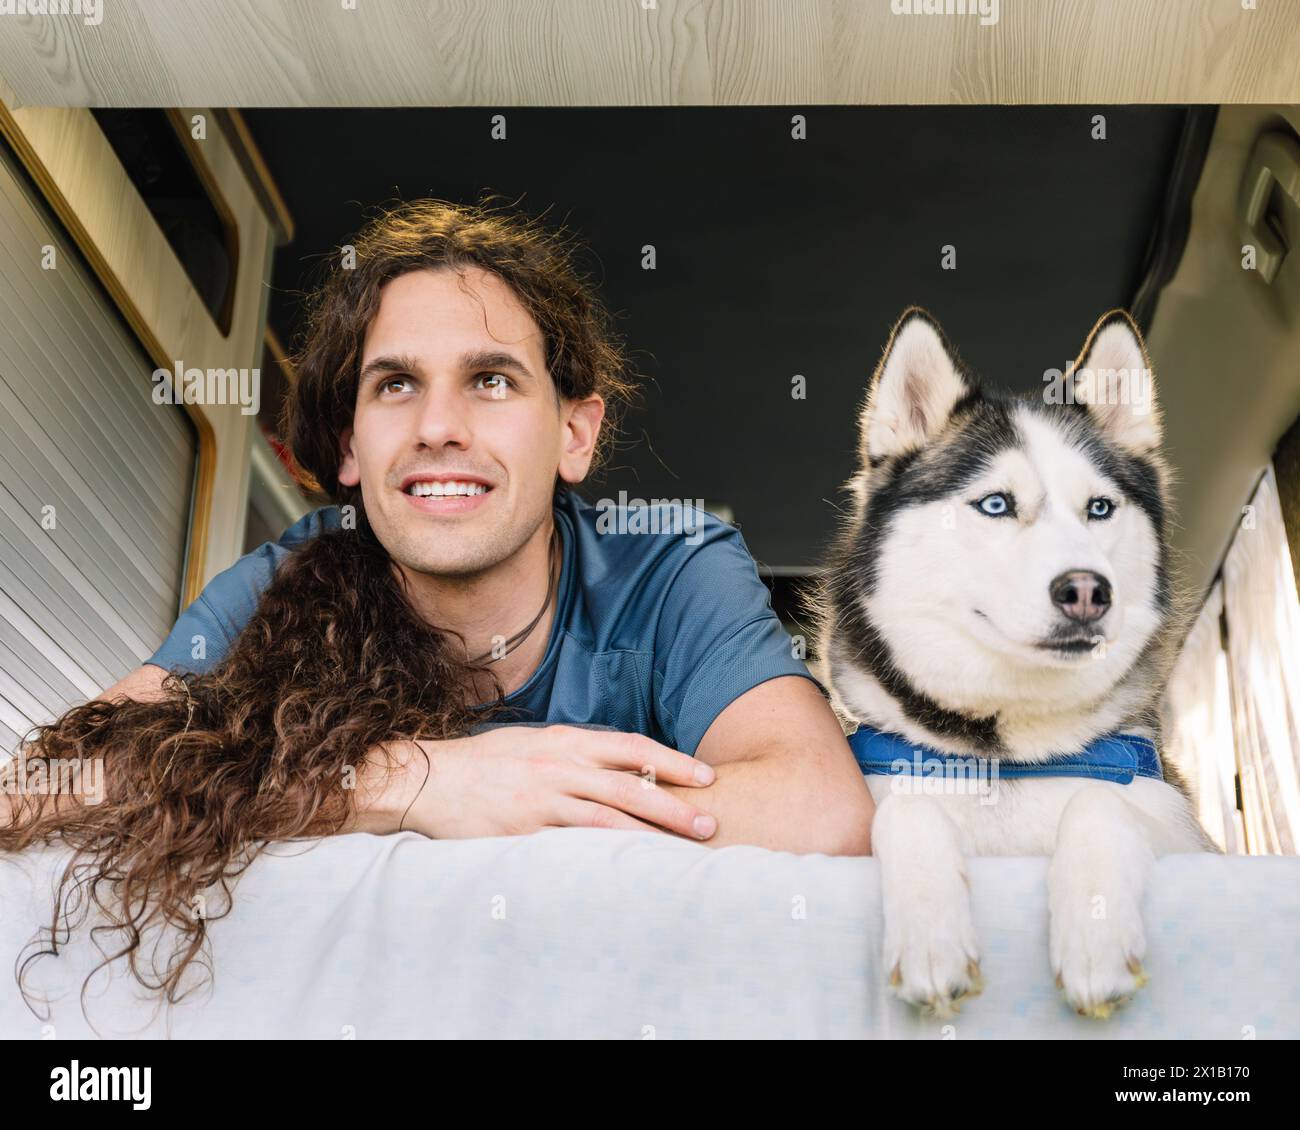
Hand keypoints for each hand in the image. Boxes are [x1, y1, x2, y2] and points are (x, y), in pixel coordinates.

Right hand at [400, 725, 717, 840]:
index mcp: (564, 741)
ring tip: (682, 853)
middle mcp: (557, 767)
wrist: (428, 779)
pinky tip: (629, 871)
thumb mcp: (535, 744)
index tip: (705, 776)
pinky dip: (604, 859)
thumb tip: (621, 766)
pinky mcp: (522, 833)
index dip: (672, 761)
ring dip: (649, 836)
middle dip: (674, 806)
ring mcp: (540, 801)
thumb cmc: (486, 763)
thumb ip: (576, 754)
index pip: (631, 747)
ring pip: (606, 820)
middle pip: (628, 786)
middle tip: (710, 823)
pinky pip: (571, 848)